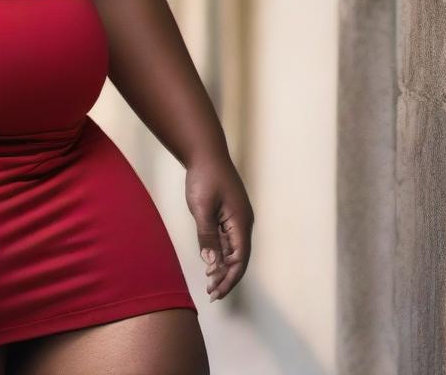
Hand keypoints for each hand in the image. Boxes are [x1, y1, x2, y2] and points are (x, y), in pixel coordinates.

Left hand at [183, 153, 253, 301]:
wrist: (205, 153)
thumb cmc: (204, 177)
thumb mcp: (202, 207)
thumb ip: (207, 235)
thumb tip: (212, 263)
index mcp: (241, 222)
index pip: (240, 259)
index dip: (229, 278)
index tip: (216, 292)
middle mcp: (243, 222)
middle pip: (239, 258)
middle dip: (226, 277)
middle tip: (211, 293)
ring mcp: (237, 218)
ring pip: (233, 250)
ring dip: (223, 266)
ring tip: (210, 282)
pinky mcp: (229, 214)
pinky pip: (227, 239)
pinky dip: (220, 253)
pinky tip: (210, 262)